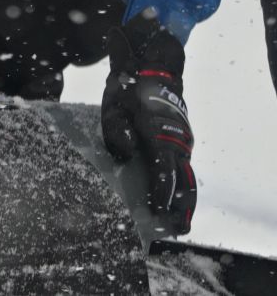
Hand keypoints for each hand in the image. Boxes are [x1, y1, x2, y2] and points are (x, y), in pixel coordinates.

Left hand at [101, 14, 195, 234]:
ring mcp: (181, 143)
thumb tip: (128, 154)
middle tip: (174, 230)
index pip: (165, 170)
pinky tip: (173, 203)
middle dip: (180, 207)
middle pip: (184, 181)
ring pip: (187, 178)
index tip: (158, 210)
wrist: (153, 70)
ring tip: (176, 224)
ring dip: (184, 201)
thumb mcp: (112, 105)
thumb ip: (117, 131)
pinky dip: (181, 187)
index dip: (162, 192)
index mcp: (159, 134)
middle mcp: (176, 142)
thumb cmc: (128, 90)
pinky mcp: (179, 143)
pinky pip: (183, 169)